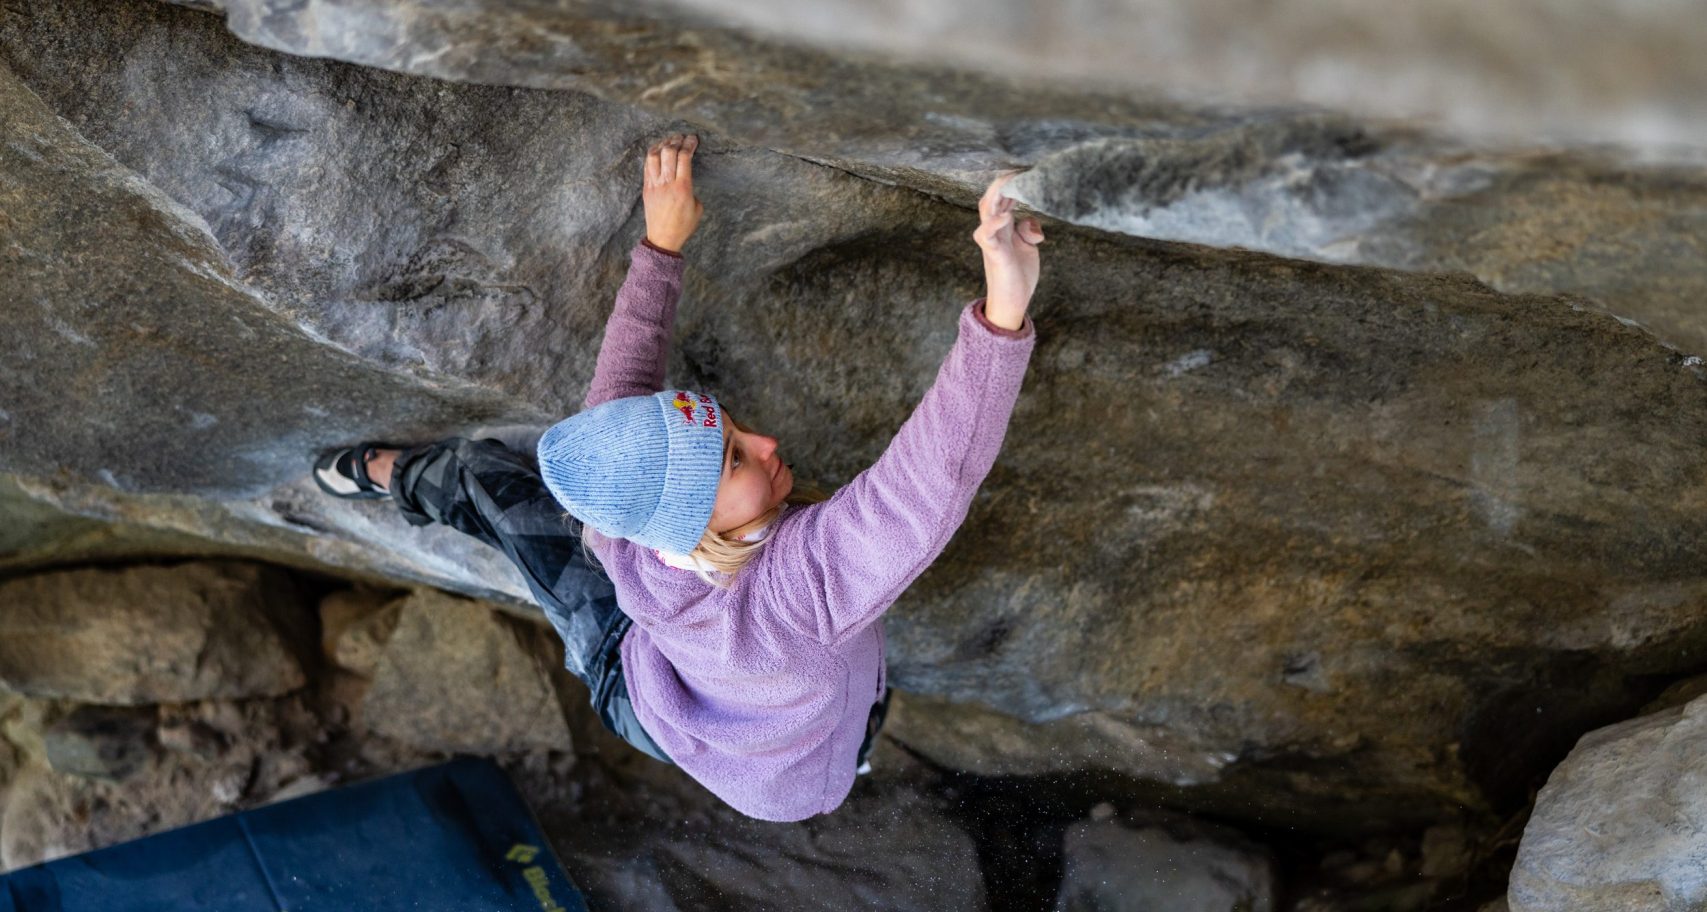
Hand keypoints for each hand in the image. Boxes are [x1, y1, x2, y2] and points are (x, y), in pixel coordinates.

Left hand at [643, 133, 702, 252]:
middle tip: (682, 137)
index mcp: (683, 188)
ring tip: (669, 141)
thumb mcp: (697, 208)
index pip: (684, 158)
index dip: (689, 144)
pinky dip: (652, 154)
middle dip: (676, 140)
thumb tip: (685, 179)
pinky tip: (658, 150)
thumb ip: (692, 189)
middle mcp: (667, 184)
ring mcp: (654, 185)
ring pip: (654, 156)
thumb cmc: (683, 225)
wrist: (663, 238)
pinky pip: (647, 166)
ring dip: (663, 145)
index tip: (693, 138)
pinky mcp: (646, 188)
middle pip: (669, 153)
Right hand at [973, 173, 1043, 330]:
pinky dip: (994, 223)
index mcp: (1003, 228)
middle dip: (1002, 183)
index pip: (1002, 199)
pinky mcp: (994, 254)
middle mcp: (995, 231)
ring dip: (995, 196)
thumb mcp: (1029, 247)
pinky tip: (1006, 215)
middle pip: (991, 199)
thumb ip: (1029, 230)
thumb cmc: (1019, 275)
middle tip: (1016, 169)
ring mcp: (992, 241)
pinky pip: (987, 235)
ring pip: (985, 211)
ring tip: (1007, 182)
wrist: (1013, 302)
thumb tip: (1029, 221)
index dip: (1011, 184)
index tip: (1025, 171)